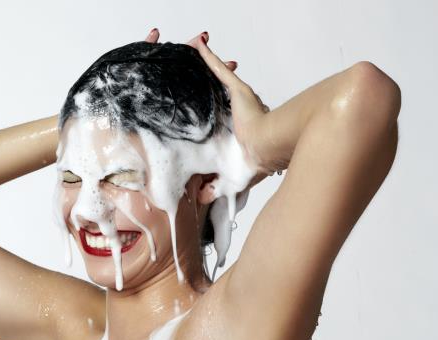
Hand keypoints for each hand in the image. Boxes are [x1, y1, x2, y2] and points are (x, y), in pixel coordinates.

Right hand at [144, 28, 272, 185]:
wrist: (267, 144)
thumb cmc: (256, 118)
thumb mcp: (236, 88)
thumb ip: (218, 70)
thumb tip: (202, 45)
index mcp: (225, 128)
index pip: (203, 129)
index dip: (189, 131)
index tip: (173, 130)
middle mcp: (225, 148)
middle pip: (201, 154)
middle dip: (188, 160)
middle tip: (170, 160)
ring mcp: (226, 166)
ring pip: (204, 175)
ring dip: (194, 181)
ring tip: (176, 182)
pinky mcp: (227, 182)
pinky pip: (211, 192)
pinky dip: (204, 196)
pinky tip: (195, 198)